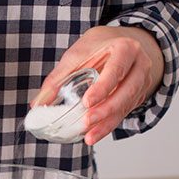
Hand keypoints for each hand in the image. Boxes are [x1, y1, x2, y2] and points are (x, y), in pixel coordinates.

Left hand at [32, 25, 163, 145]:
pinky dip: (109, 125)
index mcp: (125, 48)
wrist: (119, 42)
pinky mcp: (137, 96)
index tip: (87, 102)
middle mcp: (139, 66)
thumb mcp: (76, 55)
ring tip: (89, 136)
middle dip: (106, 110)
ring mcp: (141, 82)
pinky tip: (95, 134)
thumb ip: (58, 78)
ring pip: (126, 106)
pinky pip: (124, 112)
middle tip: (86, 122)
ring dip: (107, 123)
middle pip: (126, 91)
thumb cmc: (98, 46)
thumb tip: (38, 104)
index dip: (103, 87)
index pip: (116, 69)